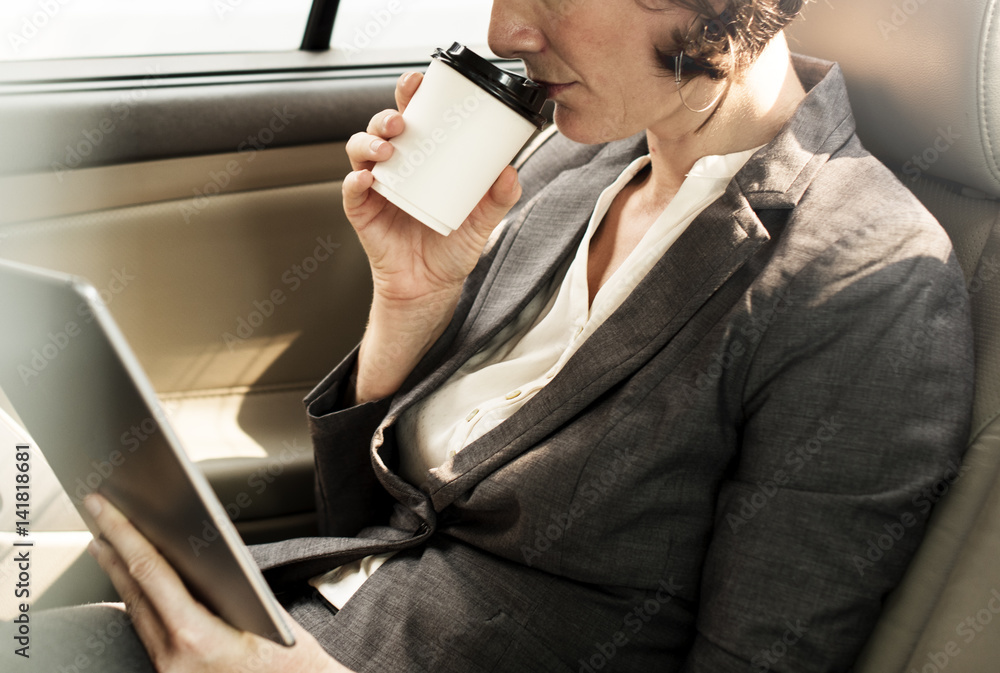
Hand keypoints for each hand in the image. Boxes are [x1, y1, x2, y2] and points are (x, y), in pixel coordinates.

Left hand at [84, 494, 352, 672]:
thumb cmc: (294, 662)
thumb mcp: (266, 612)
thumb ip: (226, 587)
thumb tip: (197, 554)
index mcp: (196, 637)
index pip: (150, 573)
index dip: (124, 535)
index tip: (106, 508)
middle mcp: (173, 658)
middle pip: (134, 592)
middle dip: (115, 549)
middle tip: (99, 513)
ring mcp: (168, 672)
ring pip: (137, 613)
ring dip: (121, 575)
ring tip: (108, 543)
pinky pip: (147, 632)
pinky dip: (139, 601)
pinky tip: (134, 585)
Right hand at [343, 71, 523, 402]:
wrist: (431, 287)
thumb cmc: (452, 247)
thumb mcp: (483, 221)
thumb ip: (498, 198)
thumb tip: (511, 171)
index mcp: (423, 158)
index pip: (414, 117)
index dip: (411, 95)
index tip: (419, 82)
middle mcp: (396, 167)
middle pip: (381, 127)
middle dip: (387, 114)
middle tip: (402, 120)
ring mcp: (377, 188)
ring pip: (360, 150)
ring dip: (369, 143)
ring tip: (388, 150)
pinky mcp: (363, 212)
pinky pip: (351, 191)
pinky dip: (355, 181)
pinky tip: (366, 180)